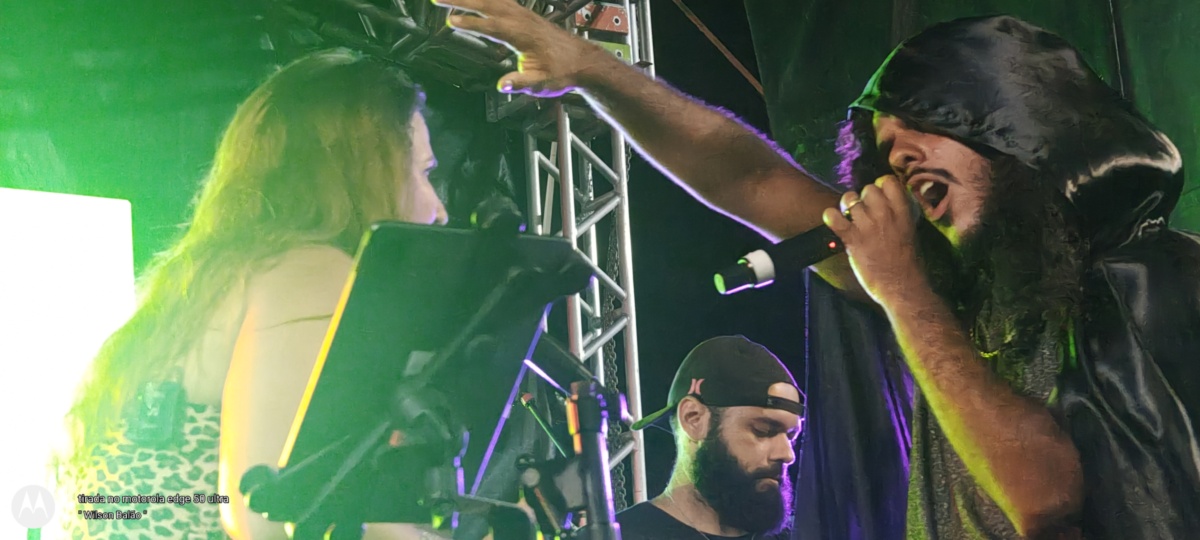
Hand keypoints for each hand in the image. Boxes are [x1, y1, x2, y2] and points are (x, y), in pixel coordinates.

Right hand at [434, 0, 607, 96]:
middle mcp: (522, 20)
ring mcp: (523, 14)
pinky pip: (500, 0)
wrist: (581, 61)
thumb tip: (502, 86)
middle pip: (487, 5)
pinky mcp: (523, 14)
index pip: (492, 27)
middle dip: (460, 0)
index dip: (471, 23)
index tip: (450, 21)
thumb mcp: (542, 84)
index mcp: (523, 35)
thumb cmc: (562, 72)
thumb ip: (521, 82)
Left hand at [822, 175, 925, 304]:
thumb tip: (887, 203)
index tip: (878, 196)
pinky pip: (835, 218)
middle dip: (863, 198)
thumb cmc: (908, 263)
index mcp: (903, 213)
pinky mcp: (853, 239)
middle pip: (867, 189)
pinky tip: (833, 220)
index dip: (880, 186)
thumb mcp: (910, 232)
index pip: (888, 182)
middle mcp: (885, 215)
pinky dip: (831, 216)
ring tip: (849, 218)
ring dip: (847, 207)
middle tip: (863, 211)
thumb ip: (899, 215)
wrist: (902, 287)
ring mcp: (868, 226)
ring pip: (850, 200)